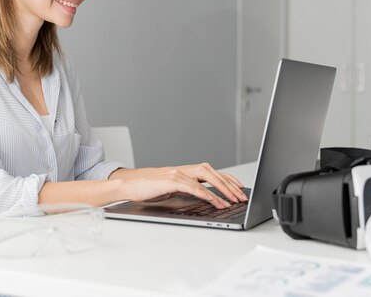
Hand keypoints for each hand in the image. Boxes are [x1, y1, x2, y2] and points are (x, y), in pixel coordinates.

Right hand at [109, 163, 247, 208]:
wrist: (128, 184)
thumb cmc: (147, 188)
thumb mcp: (171, 189)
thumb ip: (186, 190)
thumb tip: (202, 199)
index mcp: (185, 171)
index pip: (211, 172)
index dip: (227, 178)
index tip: (239, 187)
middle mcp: (184, 169)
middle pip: (213, 173)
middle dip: (229, 185)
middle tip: (241, 197)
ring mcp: (178, 173)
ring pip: (207, 178)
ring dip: (222, 190)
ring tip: (233, 201)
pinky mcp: (172, 180)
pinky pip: (194, 187)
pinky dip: (207, 194)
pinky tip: (216, 202)